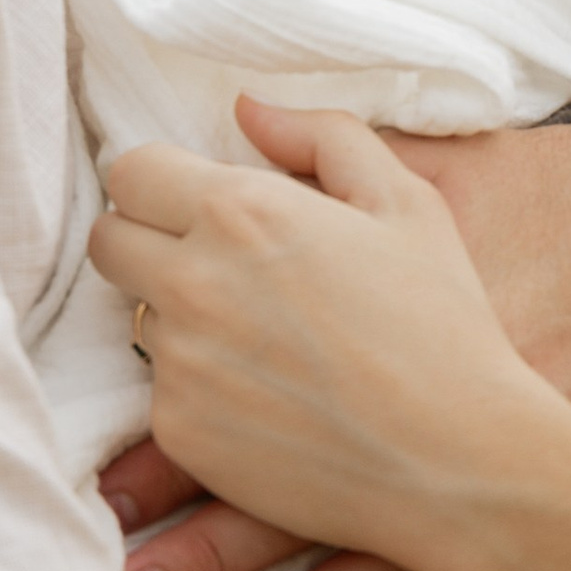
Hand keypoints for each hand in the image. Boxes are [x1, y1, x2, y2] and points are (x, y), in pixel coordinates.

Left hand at [109, 102, 570, 570]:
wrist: (460, 460)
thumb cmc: (444, 324)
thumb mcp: (409, 204)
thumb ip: (323, 137)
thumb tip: (249, 110)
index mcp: (242, 211)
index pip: (132, 171)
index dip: (161, 182)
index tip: (196, 202)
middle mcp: (193, 282)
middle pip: (111, 241)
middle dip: (149, 240)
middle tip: (215, 265)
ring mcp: (181, 362)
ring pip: (138, 319)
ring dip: (177, 316)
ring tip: (262, 337)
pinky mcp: (181, 432)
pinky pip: (160, 394)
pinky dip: (201, 390)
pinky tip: (271, 397)